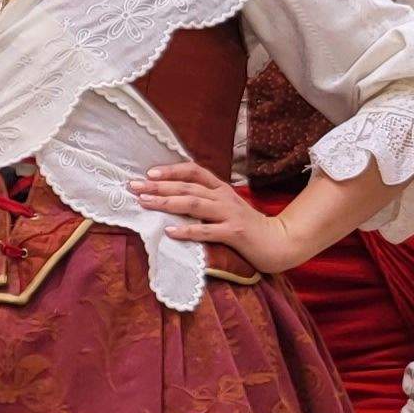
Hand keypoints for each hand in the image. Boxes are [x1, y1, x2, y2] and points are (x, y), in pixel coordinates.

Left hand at [132, 162, 317, 272]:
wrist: (280, 243)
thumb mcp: (226, 208)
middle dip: (158, 185)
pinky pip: (207, 231)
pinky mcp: (235, 233)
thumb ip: (205, 202)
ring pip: (194, 203)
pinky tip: (169, 231)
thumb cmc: (247, 228)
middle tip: (133, 186)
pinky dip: (187, 230)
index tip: (148, 172)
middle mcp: (224, 197)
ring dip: (167, 202)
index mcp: (221, 189)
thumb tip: (174, 198)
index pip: (194, 171)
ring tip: (145, 203)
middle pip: (188, 186)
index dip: (171, 170)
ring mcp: (230, 214)